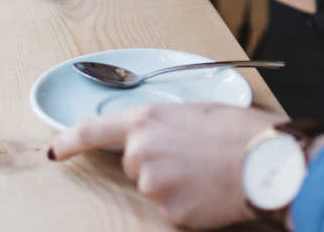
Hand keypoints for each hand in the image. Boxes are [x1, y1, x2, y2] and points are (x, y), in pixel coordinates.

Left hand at [49, 103, 286, 228]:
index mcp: (148, 119)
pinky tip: (210, 192)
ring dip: (174, 184)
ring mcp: (153, 185)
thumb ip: (165, 125)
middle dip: (156, 162)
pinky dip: (188, 204)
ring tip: (207, 172)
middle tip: (193, 156)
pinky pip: (171, 210)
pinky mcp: (169, 213)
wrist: (268, 161)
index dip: (69, 140)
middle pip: (133, 164)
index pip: (93, 130)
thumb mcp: (196, 112)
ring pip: (153, 188)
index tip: (55, 150)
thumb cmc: (240, 129)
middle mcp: (141, 151)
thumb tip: (158, 139)